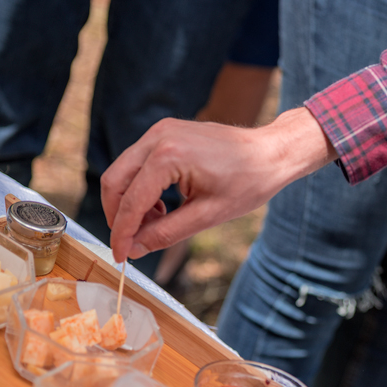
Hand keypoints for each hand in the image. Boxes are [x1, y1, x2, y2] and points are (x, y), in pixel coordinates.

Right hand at [101, 108, 335, 261]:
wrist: (272, 153)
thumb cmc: (249, 182)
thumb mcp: (208, 215)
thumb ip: (166, 233)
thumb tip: (134, 249)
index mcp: (168, 156)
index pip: (131, 201)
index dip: (122, 233)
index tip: (119, 256)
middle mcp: (158, 137)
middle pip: (115, 181)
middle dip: (118, 216)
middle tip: (131, 243)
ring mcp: (160, 130)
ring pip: (123, 171)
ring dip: (130, 202)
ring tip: (155, 224)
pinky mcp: (165, 132)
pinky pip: (139, 162)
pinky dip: (141, 187)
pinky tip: (161, 207)